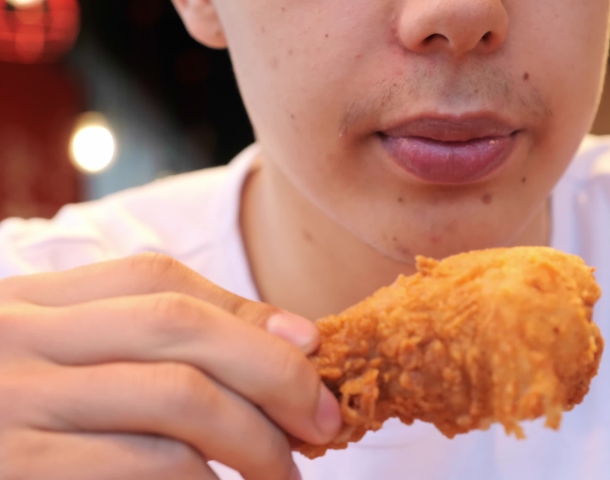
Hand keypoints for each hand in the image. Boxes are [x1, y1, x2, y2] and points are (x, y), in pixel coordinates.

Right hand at [0, 253, 339, 479]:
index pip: (159, 281)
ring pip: (173, 400)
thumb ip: (146, 341)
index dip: (248, 313)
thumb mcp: (56, 361)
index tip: (312, 351)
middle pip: (180, 330)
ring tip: (283, 476)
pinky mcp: (16, 470)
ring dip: (253, 441)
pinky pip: (143, 469)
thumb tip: (286, 340)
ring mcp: (10, 407)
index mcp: (30, 304)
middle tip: (324, 424)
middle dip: (273, 374)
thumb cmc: (5, 415)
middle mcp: (17, 341)